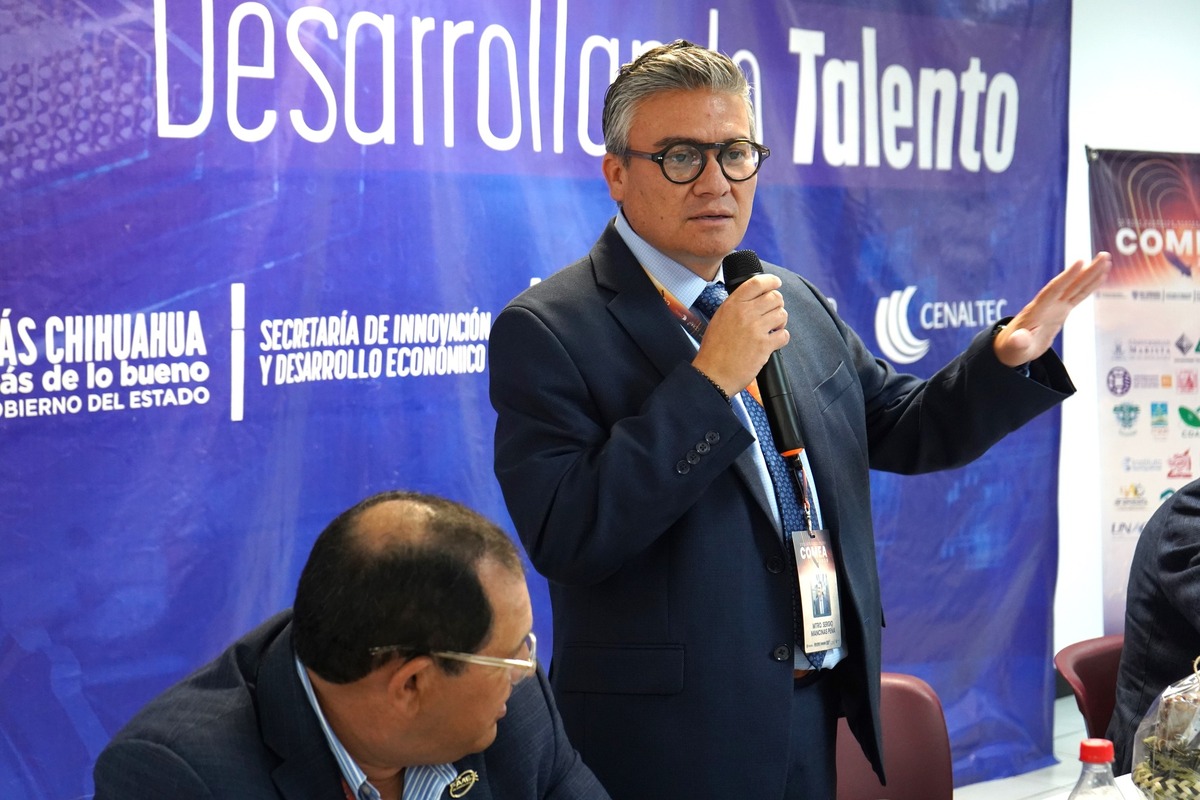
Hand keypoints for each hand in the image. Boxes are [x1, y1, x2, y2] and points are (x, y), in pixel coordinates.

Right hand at [692, 274, 789, 395]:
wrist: (713, 373)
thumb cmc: (714, 349)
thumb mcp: (719, 319)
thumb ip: (736, 307)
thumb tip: (753, 299)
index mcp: (732, 304)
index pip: (757, 282)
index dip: (771, 281)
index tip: (776, 283)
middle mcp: (745, 313)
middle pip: (774, 297)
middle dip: (778, 304)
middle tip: (773, 312)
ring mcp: (756, 329)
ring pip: (782, 314)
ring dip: (780, 321)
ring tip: (773, 328)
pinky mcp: (764, 345)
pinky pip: (784, 335)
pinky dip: (782, 338)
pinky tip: (773, 342)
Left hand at [993, 251, 1112, 367]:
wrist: (1010, 347)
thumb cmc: (1012, 348)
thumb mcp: (1014, 348)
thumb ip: (1018, 342)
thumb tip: (1019, 339)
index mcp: (1037, 310)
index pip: (1053, 290)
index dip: (1067, 277)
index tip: (1080, 262)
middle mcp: (1047, 304)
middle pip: (1069, 284)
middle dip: (1086, 270)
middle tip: (1103, 255)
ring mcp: (1054, 306)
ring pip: (1076, 287)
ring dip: (1091, 273)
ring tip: (1106, 259)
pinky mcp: (1060, 311)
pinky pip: (1077, 296)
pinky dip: (1089, 286)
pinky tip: (1101, 276)